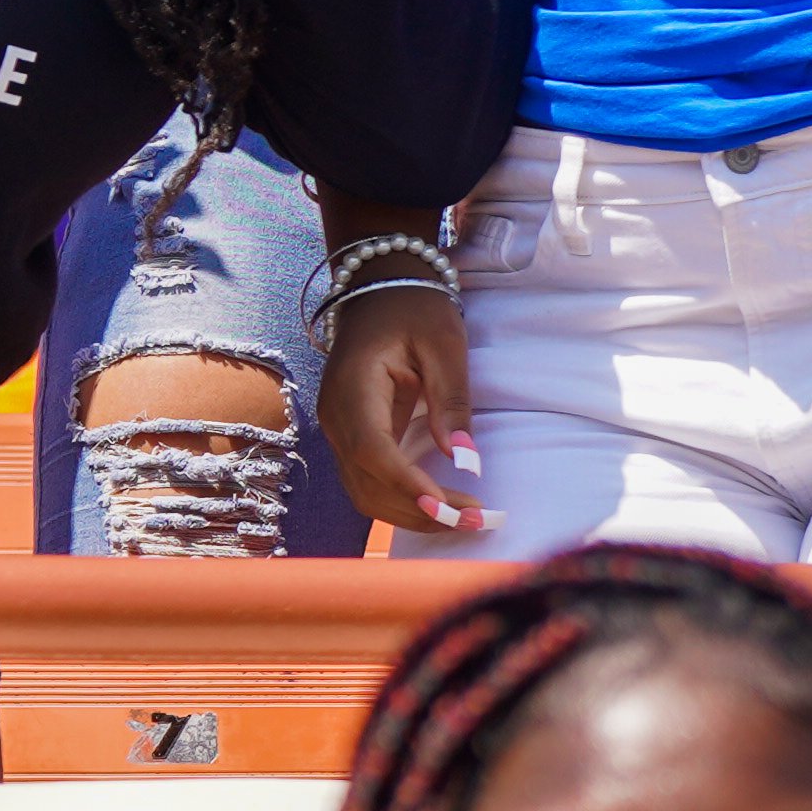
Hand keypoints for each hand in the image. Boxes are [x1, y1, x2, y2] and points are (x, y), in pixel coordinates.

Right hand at [323, 283, 490, 541]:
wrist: (380, 291)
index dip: (405, 484)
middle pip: (367, 483)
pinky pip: (371, 482)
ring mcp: (339, 430)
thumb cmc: (415, 309)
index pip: (371, 449)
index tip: (445, 507)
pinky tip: (442, 506)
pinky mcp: (352, 439)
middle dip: (418, 511)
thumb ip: (452, 400)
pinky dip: (404, 501)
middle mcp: (335, 417)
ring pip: (366, 492)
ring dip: (412, 514)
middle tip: (476, 520)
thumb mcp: (444, 344)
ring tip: (466, 519)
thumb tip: (464, 461)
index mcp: (353, 387)